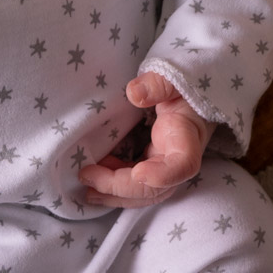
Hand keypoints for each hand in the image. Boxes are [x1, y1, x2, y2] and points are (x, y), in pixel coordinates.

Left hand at [77, 71, 213, 207]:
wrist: (186, 96)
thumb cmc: (180, 88)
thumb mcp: (173, 79)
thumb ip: (158, 84)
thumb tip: (134, 94)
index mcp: (186, 137)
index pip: (183, 165)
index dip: (162, 176)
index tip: (138, 173)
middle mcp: (177, 159)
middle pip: (156, 188)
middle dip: (120, 188)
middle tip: (87, 176)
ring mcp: (164, 165)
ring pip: (143, 192)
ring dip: (113, 194)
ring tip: (86, 187)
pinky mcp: (152, 164)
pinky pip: (134, 183)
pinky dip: (113, 183)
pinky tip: (94, 174)